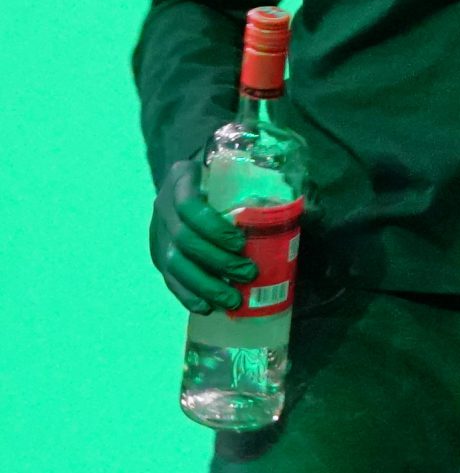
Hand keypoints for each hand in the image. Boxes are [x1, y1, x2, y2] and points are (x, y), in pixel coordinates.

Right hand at [150, 158, 257, 313]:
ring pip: (175, 265)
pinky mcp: (158, 256)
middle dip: (218, 261)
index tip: (240, 242)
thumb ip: (249, 178)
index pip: (189, 207)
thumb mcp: (226, 166)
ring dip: (205, 286)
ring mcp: (158, 233)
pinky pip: (169, 280)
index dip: (214, 228)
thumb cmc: (215, 173)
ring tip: (233, 300)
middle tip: (248, 274)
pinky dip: (189, 296)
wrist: (184, 179)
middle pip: (185, 240)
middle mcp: (163, 208)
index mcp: (180, 179)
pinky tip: (208, 307)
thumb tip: (288, 203)